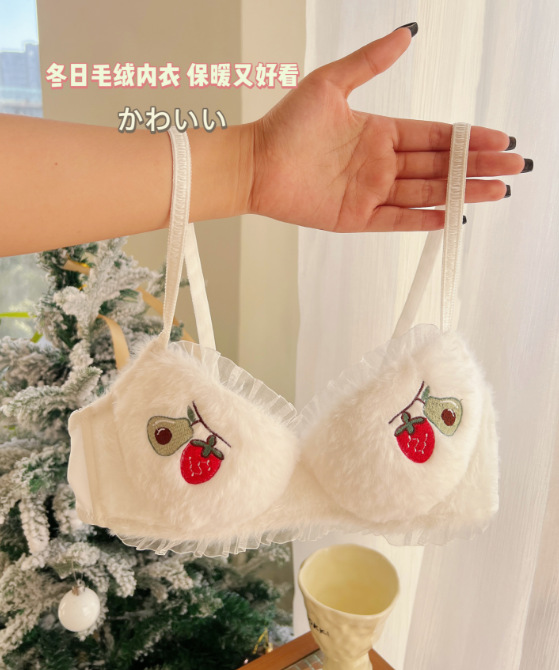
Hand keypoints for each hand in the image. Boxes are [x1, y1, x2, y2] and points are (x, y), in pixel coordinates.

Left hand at [248, 27, 526, 231]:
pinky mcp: (357, 218)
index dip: (468, 138)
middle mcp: (381, 163)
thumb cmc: (286, 124)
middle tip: (514, 166)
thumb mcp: (331, 83)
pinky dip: (426, 220)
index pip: (434, 136)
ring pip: (426, 193)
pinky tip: (454, 217)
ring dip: (462, 192)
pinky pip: (398, 220)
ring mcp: (371, 192)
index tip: (500, 138)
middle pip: (439, 166)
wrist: (255, 164)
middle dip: (477, 166)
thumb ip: (370, 61)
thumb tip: (406, 33)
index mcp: (380, 132)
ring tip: (497, 190)